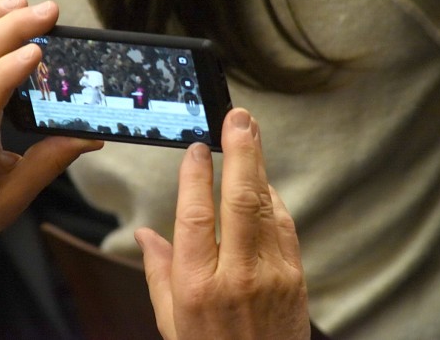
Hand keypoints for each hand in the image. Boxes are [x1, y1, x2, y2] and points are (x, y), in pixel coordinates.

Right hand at [135, 108, 309, 339]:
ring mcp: (273, 274)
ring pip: (267, 206)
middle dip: (241, 151)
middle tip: (239, 118)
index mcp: (198, 285)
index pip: (195, 215)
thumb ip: (158, 273)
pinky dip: (272, 199)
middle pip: (241, 198)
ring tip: (250, 136)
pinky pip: (283, 226)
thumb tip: (144, 234)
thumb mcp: (171, 321)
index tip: (196, 149)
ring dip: (259, 167)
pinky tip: (261, 183)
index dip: (195, 175)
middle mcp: (237, 275)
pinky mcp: (295, 277)